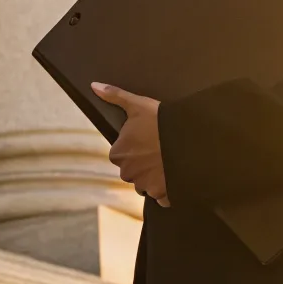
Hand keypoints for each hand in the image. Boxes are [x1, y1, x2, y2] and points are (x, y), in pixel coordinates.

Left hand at [94, 83, 168, 206]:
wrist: (188, 139)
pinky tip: (174, 177)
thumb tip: (94, 86)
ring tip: (167, 163)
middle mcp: (127, 173)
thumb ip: (115, 96)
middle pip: (132, 172)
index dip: (133, 149)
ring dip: (153, 178)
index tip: (145, 142)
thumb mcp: (137, 104)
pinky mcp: (162, 195)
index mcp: (118, 154)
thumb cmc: (160, 121)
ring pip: (146, 185)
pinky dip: (167, 191)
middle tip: (158, 151)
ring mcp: (145, 186)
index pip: (120, 155)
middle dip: (142, 166)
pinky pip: (162, 198)